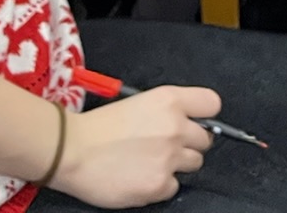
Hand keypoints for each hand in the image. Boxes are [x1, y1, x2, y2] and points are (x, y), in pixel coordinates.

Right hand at [54, 85, 219, 207]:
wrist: (74, 151)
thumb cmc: (100, 127)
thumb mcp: (140, 102)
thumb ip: (168, 110)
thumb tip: (187, 122)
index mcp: (169, 100)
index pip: (212, 104)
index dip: (205, 115)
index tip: (197, 122)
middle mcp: (175, 126)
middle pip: (205, 139)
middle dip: (189, 144)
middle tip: (168, 147)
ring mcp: (169, 157)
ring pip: (194, 164)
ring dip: (177, 165)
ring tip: (152, 162)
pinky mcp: (159, 184)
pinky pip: (174, 187)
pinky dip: (161, 185)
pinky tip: (142, 176)